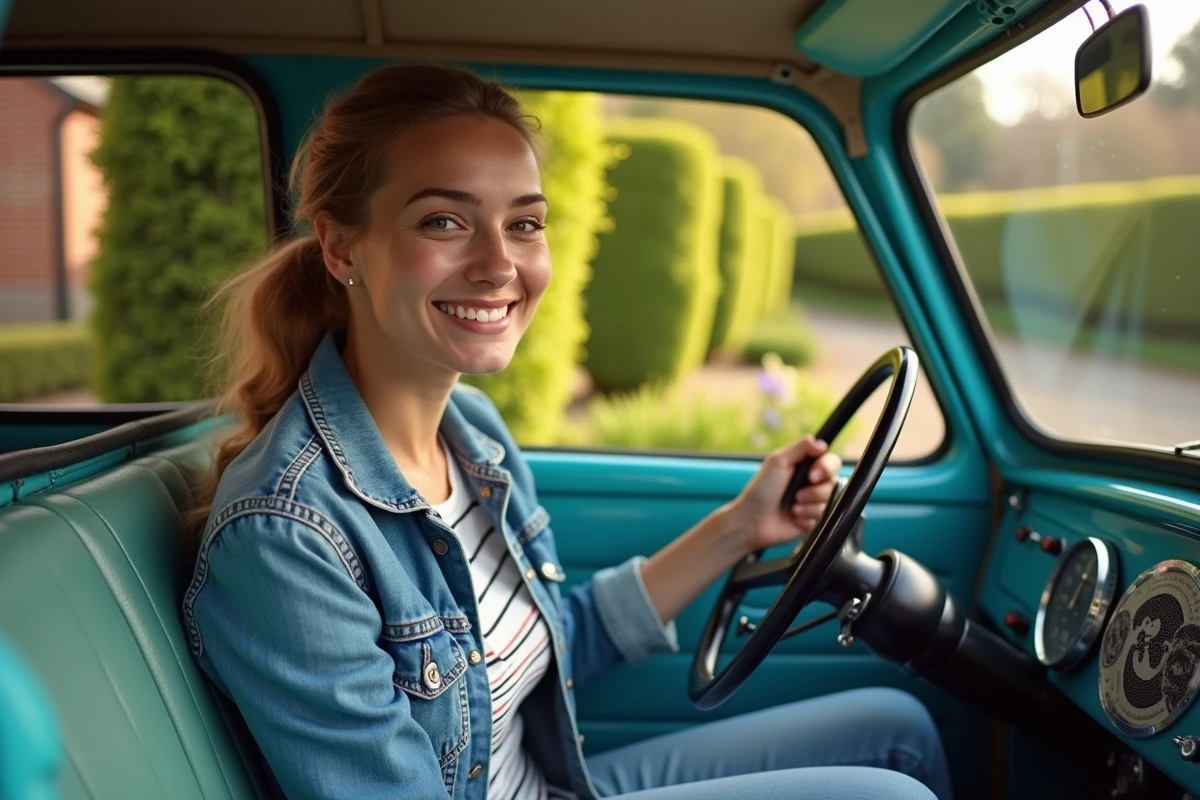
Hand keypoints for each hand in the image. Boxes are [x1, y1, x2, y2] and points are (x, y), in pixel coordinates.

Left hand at [728, 436, 842, 555]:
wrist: (753, 521)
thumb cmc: (761, 489)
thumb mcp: (778, 462)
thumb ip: (801, 448)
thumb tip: (821, 443)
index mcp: (805, 465)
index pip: (832, 461)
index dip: (826, 468)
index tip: (812, 475)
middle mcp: (812, 482)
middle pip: (834, 482)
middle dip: (816, 491)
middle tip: (798, 495)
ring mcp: (813, 501)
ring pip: (830, 502)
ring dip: (809, 506)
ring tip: (792, 507)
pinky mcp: (813, 519)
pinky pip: (823, 518)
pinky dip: (806, 518)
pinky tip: (793, 518)